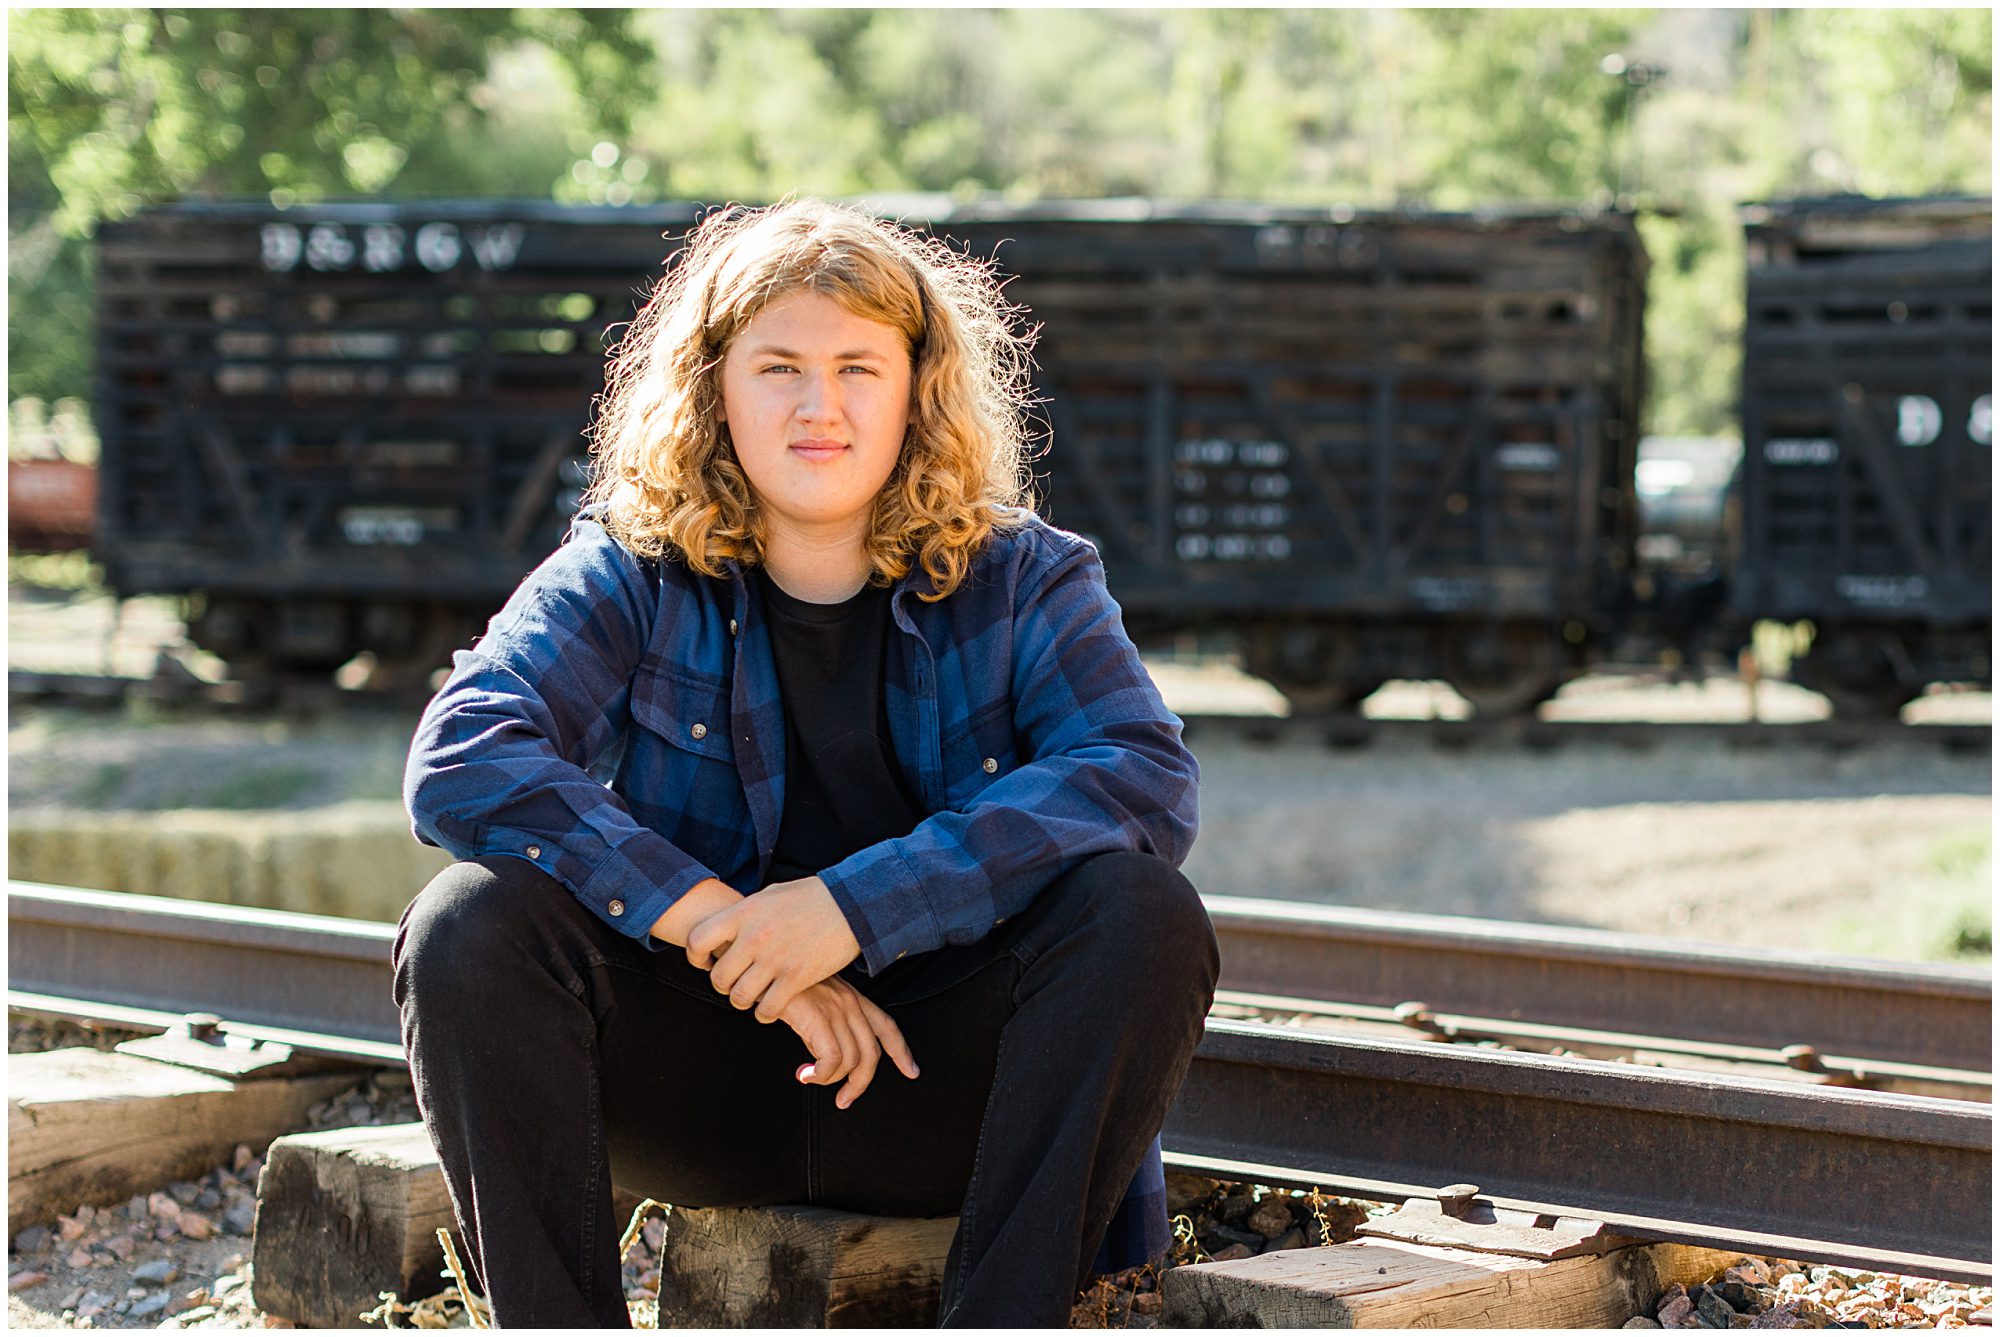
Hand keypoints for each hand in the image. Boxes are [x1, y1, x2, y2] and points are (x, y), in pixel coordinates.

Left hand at [686, 876, 861, 1021]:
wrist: (852, 904)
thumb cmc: (813, 896)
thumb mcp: (771, 894)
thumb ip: (747, 912)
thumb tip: (730, 926)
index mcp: (744, 913)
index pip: (698, 940)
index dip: (695, 956)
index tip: (705, 962)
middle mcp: (754, 937)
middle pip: (718, 977)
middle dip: (723, 984)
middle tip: (734, 982)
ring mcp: (775, 959)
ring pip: (740, 997)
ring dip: (743, 1001)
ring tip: (752, 996)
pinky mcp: (796, 978)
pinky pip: (767, 1009)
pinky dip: (765, 1013)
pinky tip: (771, 1006)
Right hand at [777, 977, 919, 1108]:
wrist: (760, 969)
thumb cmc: (780, 986)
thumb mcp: (812, 1000)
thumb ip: (826, 1023)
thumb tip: (826, 1059)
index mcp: (852, 998)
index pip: (886, 1027)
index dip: (902, 1052)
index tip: (912, 1071)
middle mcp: (849, 1003)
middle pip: (871, 1053)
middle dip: (861, 1083)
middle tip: (844, 1100)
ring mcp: (836, 1009)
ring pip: (851, 1060)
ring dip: (831, 1080)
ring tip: (811, 1078)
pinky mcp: (818, 1018)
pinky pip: (831, 1060)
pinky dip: (819, 1075)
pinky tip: (804, 1074)